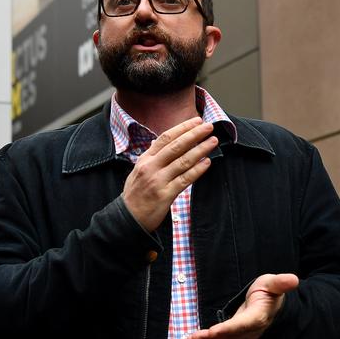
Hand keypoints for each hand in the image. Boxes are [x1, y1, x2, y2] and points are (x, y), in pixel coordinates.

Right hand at [121, 117, 217, 231]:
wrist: (127, 217)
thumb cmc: (134, 194)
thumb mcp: (138, 171)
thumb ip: (151, 157)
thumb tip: (162, 142)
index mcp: (145, 159)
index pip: (165, 138)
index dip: (182, 128)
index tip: (196, 121)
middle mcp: (151, 167)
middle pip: (175, 146)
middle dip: (194, 134)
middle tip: (208, 126)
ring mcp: (158, 180)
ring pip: (182, 161)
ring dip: (200, 149)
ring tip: (212, 141)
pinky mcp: (165, 195)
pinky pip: (185, 179)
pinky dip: (197, 170)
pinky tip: (207, 162)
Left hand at [188, 273, 298, 338]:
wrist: (274, 305)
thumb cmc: (271, 292)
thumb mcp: (274, 284)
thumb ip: (280, 283)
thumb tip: (293, 279)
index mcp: (258, 317)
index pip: (242, 324)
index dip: (228, 329)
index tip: (213, 332)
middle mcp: (250, 329)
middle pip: (230, 336)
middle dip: (213, 338)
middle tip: (195, 338)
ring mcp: (244, 334)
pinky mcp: (237, 334)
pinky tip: (194, 338)